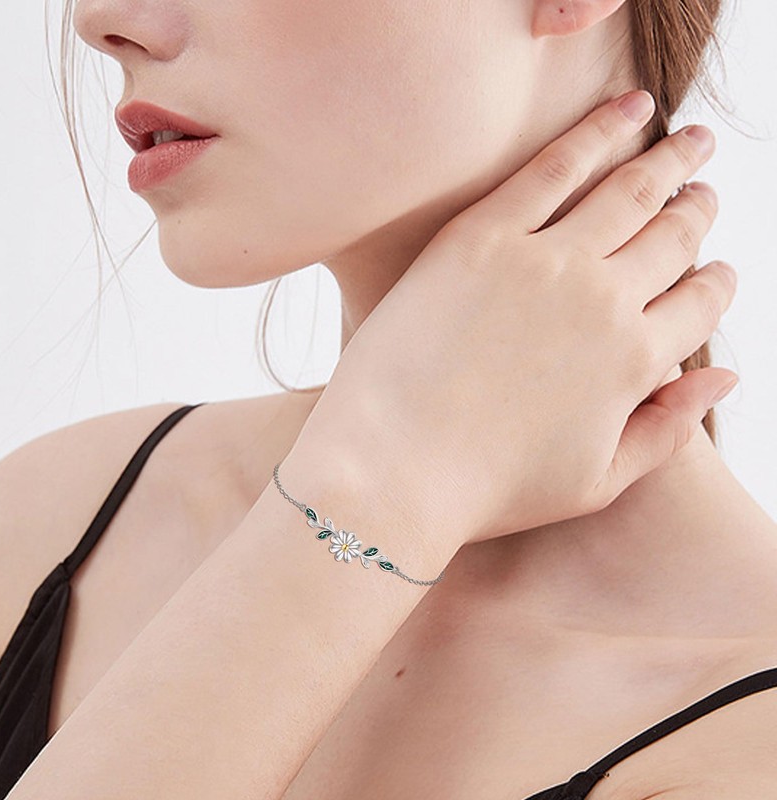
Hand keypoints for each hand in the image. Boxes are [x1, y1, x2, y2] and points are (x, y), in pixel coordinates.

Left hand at [291, 90, 737, 548]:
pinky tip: (631, 108)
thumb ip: (668, 429)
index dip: (715, 282)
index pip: (700, 303)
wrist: (392, 471)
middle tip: (702, 193)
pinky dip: (598, 131)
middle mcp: (602, 302)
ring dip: (670, 162)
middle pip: (672, 237)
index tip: (714, 268)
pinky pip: (553, 167)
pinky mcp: (479, 237)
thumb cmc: (488, 487)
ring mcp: (541, 263)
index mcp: (633, 364)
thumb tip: (727, 378)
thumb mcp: (596, 481)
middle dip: (697, 210)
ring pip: (628, 192)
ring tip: (689, 142)